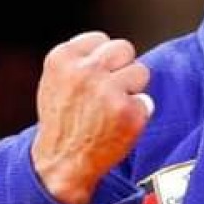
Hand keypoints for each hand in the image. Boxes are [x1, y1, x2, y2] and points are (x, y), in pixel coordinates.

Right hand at [30, 32, 151, 203]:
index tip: (96, 78)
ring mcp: (108, 90)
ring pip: (141, 71)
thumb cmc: (62, 123)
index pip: (101, 40)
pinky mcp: (129, 111)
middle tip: (110, 92)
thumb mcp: (56, 81)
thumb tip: (109, 49)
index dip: (103, 60)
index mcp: (63, 58)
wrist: (62, 163)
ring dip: (133, 89)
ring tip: (113, 109)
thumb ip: (78, 61)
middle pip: (125, 49)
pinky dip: (138, 114)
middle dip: (122, 68)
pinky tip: (119, 126)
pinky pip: (147, 102)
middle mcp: (86, 70)